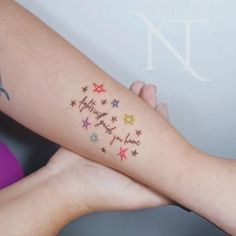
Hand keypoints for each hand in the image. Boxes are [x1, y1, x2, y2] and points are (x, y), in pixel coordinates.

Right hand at [46, 81, 169, 215]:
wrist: (64, 186)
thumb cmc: (101, 193)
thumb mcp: (141, 197)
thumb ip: (165, 192)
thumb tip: (188, 188)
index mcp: (137, 160)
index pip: (154, 136)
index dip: (161, 120)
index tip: (162, 107)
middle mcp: (124, 148)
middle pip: (140, 121)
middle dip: (146, 104)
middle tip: (149, 90)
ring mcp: (108, 137)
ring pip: (124, 114)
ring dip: (132, 99)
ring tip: (139, 86)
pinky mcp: (93, 131)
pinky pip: (107, 112)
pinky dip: (114, 101)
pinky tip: (119, 90)